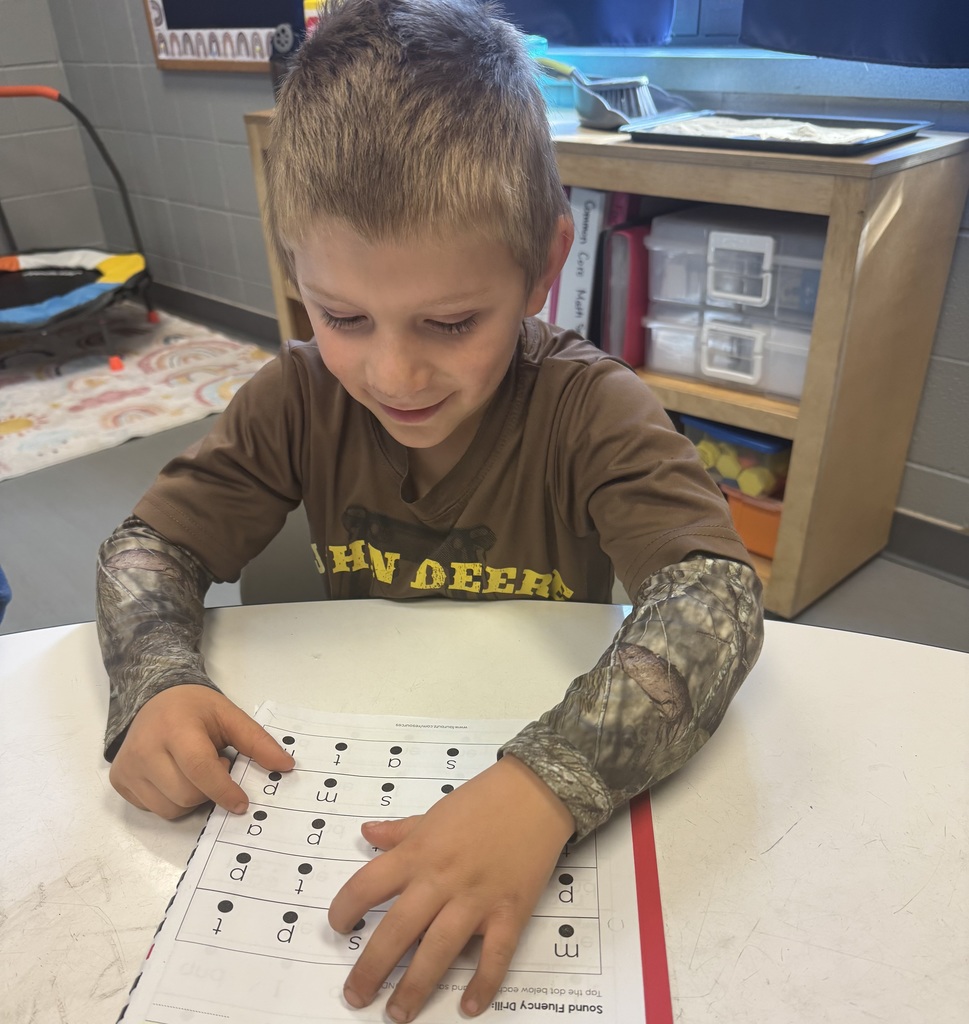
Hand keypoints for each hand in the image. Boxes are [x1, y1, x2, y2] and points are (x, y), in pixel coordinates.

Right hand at [109, 685, 293, 818]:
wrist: (154, 699)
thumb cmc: (195, 709)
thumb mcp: (229, 716)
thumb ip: (257, 742)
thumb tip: (286, 767)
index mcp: (175, 728)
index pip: (200, 769)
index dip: (224, 790)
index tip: (242, 803)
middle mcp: (145, 749)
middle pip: (187, 795)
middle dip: (209, 789)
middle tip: (215, 764)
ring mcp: (128, 768)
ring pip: (170, 808)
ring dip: (191, 798)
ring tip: (193, 770)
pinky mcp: (120, 782)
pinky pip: (154, 809)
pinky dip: (171, 800)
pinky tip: (174, 776)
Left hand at [329, 754, 574, 1021]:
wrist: (535, 794)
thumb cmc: (482, 801)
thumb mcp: (433, 812)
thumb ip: (399, 831)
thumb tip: (366, 833)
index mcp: (418, 852)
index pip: (367, 885)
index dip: (345, 909)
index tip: (338, 928)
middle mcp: (441, 879)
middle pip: (397, 930)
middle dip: (371, 969)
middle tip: (356, 996)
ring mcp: (476, 899)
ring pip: (438, 950)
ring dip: (415, 987)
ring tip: (396, 1014)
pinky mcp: (510, 912)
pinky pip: (495, 956)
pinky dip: (483, 983)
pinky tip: (469, 1007)